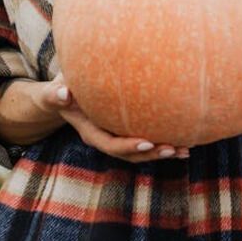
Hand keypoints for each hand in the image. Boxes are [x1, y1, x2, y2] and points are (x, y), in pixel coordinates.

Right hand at [36, 74, 189, 161]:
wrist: (67, 93)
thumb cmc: (63, 87)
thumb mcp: (55, 91)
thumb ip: (55, 94)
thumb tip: (63, 93)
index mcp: (89, 131)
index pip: (109, 143)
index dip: (128, 146)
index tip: (148, 143)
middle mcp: (105, 138)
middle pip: (129, 153)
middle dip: (152, 153)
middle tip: (173, 149)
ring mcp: (117, 136)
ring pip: (141, 152)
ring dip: (163, 152)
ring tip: (185, 151)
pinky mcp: (128, 131)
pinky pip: (147, 141)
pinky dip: (165, 143)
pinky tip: (186, 143)